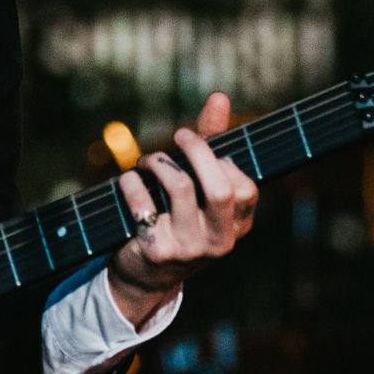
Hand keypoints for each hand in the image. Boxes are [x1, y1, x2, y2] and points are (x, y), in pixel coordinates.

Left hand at [105, 93, 258, 327]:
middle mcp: (220, 241)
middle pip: (221, 189)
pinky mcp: (157, 252)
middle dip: (198, 152)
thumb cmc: (178, 219)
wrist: (146, 276)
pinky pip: (142, 204)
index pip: (245, 187)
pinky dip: (131, 183)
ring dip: (159, 163)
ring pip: (180, 189)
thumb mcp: (201, 187)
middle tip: (179, 135)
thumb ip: (212, 142)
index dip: (220, 159)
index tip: (196, 142)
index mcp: (238, 225)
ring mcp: (189, 250)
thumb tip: (219, 97)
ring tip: (148, 161)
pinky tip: (127, 180)